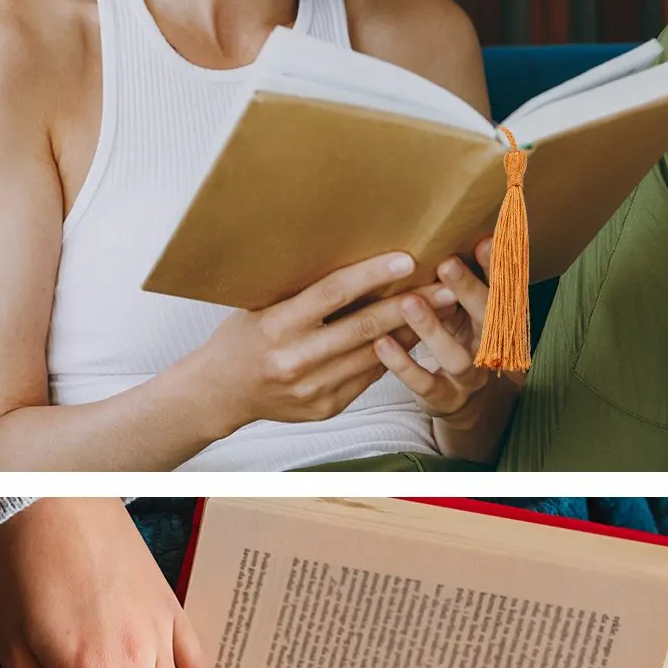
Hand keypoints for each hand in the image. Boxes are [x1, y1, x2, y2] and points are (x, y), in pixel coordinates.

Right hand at [196, 251, 459, 428]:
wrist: (221, 392)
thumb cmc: (241, 340)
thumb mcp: (259, 307)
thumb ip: (299, 292)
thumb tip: (353, 261)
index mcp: (276, 327)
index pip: (331, 295)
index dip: (371, 276)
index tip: (406, 261)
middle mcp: (295, 359)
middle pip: (362, 327)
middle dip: (409, 306)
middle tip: (446, 288)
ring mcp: (312, 388)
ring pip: (373, 355)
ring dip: (410, 332)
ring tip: (439, 311)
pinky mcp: (325, 406)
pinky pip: (367, 377)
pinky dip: (390, 356)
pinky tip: (410, 338)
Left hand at [370, 236, 522, 423]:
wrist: (461, 398)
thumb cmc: (455, 337)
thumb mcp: (461, 307)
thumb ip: (456, 280)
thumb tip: (441, 227)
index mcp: (499, 316)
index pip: (504, 287)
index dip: (497, 265)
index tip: (482, 239)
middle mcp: (491, 346)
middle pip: (489, 318)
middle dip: (469, 290)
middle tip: (446, 264)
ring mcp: (469, 376)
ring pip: (456, 356)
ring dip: (432, 328)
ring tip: (408, 302)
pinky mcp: (444, 398)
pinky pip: (425, 382)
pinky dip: (403, 363)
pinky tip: (381, 342)